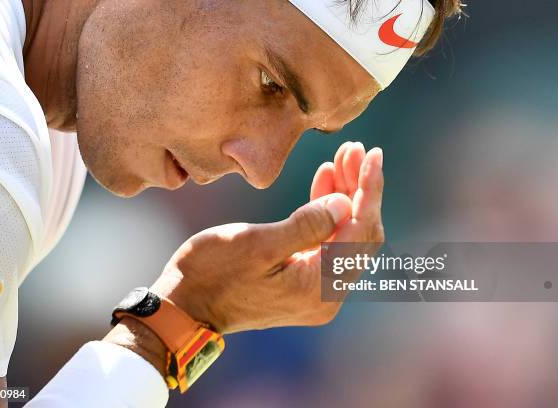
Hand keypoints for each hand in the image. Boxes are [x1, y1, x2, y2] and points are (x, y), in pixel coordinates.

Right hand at [151, 144, 384, 332]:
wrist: (184, 306)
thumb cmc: (213, 274)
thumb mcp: (258, 244)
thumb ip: (307, 225)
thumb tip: (346, 203)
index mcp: (320, 287)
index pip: (362, 233)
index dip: (369, 191)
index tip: (373, 156)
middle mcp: (325, 293)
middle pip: (358, 233)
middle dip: (359, 189)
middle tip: (355, 150)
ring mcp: (314, 288)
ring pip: (343, 235)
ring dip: (344, 197)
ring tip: (341, 157)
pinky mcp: (301, 279)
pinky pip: (325, 242)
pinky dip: (325, 212)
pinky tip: (324, 180)